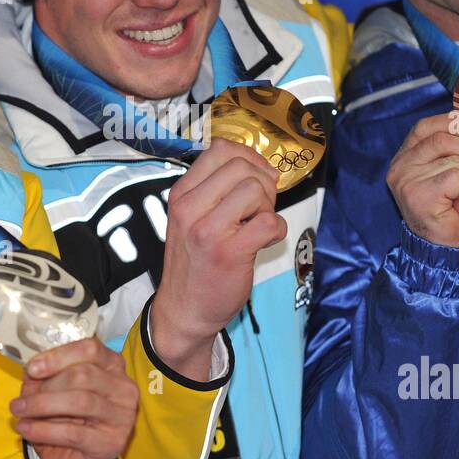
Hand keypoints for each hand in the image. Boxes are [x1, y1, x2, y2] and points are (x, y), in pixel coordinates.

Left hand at [10, 338, 138, 458]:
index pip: (90, 349)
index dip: (58, 356)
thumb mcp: (52, 395)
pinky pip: (73, 432)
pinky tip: (25, 429)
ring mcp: (122, 417)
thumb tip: (30, 372)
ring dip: (41, 405)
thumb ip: (44, 378)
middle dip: (46, 386)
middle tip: (21, 399)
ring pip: (80, 401)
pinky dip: (43, 429)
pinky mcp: (111, 444)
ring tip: (18, 411)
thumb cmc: (66, 423)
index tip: (31, 369)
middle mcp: (124, 389)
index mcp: (113, 367)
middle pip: (84, 374)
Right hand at [150, 138, 287, 380]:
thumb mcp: (191, 217)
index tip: (256, 179)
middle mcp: (190, 207)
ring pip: (255, 189)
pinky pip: (269, 222)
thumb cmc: (195, 261)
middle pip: (241, 165)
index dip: (249, 158)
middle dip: (262, 183)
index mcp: (182, 194)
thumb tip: (260, 167)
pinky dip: (277, 230)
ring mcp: (207, 230)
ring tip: (257, 226)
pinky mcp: (229, 253)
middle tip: (259, 208)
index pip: (220, 149)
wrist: (184, 309)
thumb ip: (216, 190)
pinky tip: (264, 242)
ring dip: (267, 206)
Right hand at [386, 110, 458, 247]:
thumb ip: (458, 151)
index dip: (454, 121)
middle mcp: (400, 167)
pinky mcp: (420, 194)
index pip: (424, 127)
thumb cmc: (453, 214)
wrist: (447, 253)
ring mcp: (407, 180)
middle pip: (443, 138)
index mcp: (405, 159)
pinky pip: (458, 178)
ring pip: (457, 160)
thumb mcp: (455, 173)